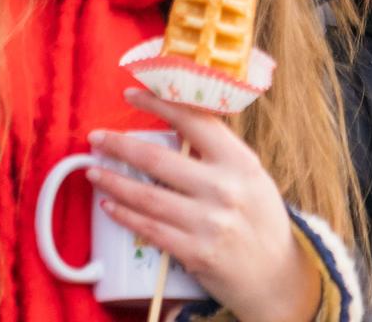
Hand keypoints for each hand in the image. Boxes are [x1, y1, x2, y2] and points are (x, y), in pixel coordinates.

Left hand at [91, 89, 319, 321]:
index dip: (158, 103)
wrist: (277, 277)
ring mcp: (209, 222)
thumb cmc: (261, 221)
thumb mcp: (251, 177)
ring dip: (113, 181)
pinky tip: (109, 206)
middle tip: (97, 138)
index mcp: (240, 162)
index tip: (132, 94)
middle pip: (158, 159)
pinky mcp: (196, 252)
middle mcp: (225, 188)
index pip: (194, 121)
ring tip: (94, 172)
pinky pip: (149, 228)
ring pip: (147, 195)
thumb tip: (175, 126)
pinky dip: (124, 215)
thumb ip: (218, 155)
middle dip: (119, 145)